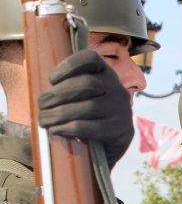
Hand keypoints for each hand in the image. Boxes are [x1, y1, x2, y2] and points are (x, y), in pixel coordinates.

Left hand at [37, 50, 133, 167]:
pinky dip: (67, 128)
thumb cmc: (90, 116)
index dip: (68, 65)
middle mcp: (118, 89)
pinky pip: (90, 127)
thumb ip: (68, 86)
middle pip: (87, 84)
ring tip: (44, 120)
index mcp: (107, 74)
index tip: (51, 80)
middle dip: (58, 94)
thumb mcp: (83, 95)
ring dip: (59, 114)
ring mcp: (121, 110)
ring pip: (87, 107)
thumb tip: (39, 87)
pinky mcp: (120, 130)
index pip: (91, 59)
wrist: (113, 144)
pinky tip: (55, 130)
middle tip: (41, 105)